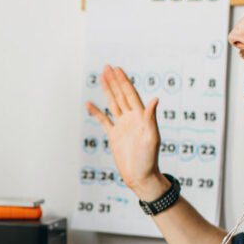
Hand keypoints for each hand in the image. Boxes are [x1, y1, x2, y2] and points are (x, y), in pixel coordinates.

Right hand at [86, 65, 166, 199]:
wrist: (140, 176)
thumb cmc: (149, 159)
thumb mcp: (151, 138)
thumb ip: (151, 118)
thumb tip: (155, 99)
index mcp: (141, 117)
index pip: (130, 94)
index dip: (124, 81)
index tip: (118, 69)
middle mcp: (131, 118)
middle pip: (121, 95)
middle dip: (114, 81)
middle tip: (107, 67)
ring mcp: (122, 126)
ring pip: (113, 104)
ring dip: (107, 91)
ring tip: (101, 77)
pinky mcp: (114, 136)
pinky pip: (104, 120)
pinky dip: (96, 112)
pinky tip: (89, 104)